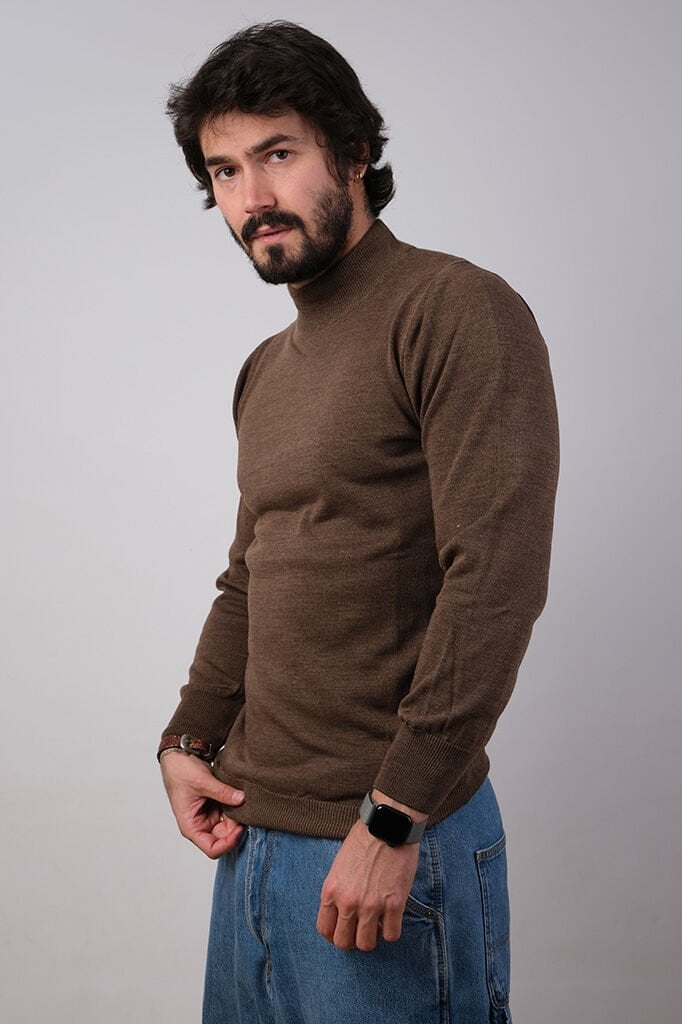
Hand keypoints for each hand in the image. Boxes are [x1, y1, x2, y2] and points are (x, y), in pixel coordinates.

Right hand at [160, 751, 244, 858]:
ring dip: (237, 818)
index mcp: (191, 826)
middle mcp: (200, 824)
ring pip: (228, 826)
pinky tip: (239, 798)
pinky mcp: (214, 805)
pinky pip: (228, 813)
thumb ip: (223, 793)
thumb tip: (241, 800)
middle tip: (245, 812)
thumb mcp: (203, 782)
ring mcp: (208, 815)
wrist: (179, 755)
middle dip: (236, 828)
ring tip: (242, 802)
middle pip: (223, 838)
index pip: (212, 849)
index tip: (240, 829)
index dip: (228, 843)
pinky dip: (235, 808)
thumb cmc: (180, 771)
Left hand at [316, 795, 423, 951]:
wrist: (388, 825)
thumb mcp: (339, 865)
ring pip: (366, 945)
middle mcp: (348, 902)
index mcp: (331, 891)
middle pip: (344, 942)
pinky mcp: (395, 904)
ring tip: (377, 925)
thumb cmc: (363, 839)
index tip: (344, 930)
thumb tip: (342, 910)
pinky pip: (391, 935)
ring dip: (372, 938)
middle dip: (352, 940)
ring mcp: (371, 905)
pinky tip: (392, 919)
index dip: (334, 935)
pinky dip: (392, 931)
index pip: (324, 929)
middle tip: (361, 930)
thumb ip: (338, 889)